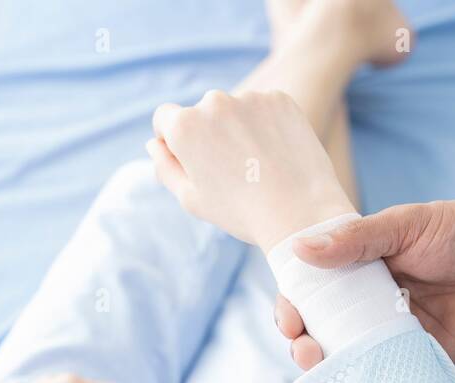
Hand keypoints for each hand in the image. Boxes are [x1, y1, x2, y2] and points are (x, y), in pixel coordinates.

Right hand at [146, 89, 354, 250]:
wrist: (300, 213)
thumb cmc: (240, 212)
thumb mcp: (191, 198)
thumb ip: (165, 167)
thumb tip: (154, 144)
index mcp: (184, 126)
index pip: (165, 118)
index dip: (173, 139)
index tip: (192, 159)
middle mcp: (213, 102)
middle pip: (203, 113)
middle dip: (210, 133)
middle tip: (234, 171)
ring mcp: (249, 97)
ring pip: (236, 110)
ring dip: (241, 129)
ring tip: (259, 166)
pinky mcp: (280, 99)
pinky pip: (265, 109)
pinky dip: (268, 126)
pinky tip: (277, 155)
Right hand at [274, 177, 454, 368]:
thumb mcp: (404, 225)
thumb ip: (355, 239)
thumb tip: (299, 250)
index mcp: (359, 272)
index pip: (312, 296)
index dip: (291, 310)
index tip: (288, 318)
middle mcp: (372, 306)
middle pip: (323, 333)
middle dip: (303, 346)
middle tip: (304, 349)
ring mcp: (395, 335)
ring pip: (351, 359)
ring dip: (330, 369)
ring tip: (321, 367)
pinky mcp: (424, 359)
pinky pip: (391, 376)